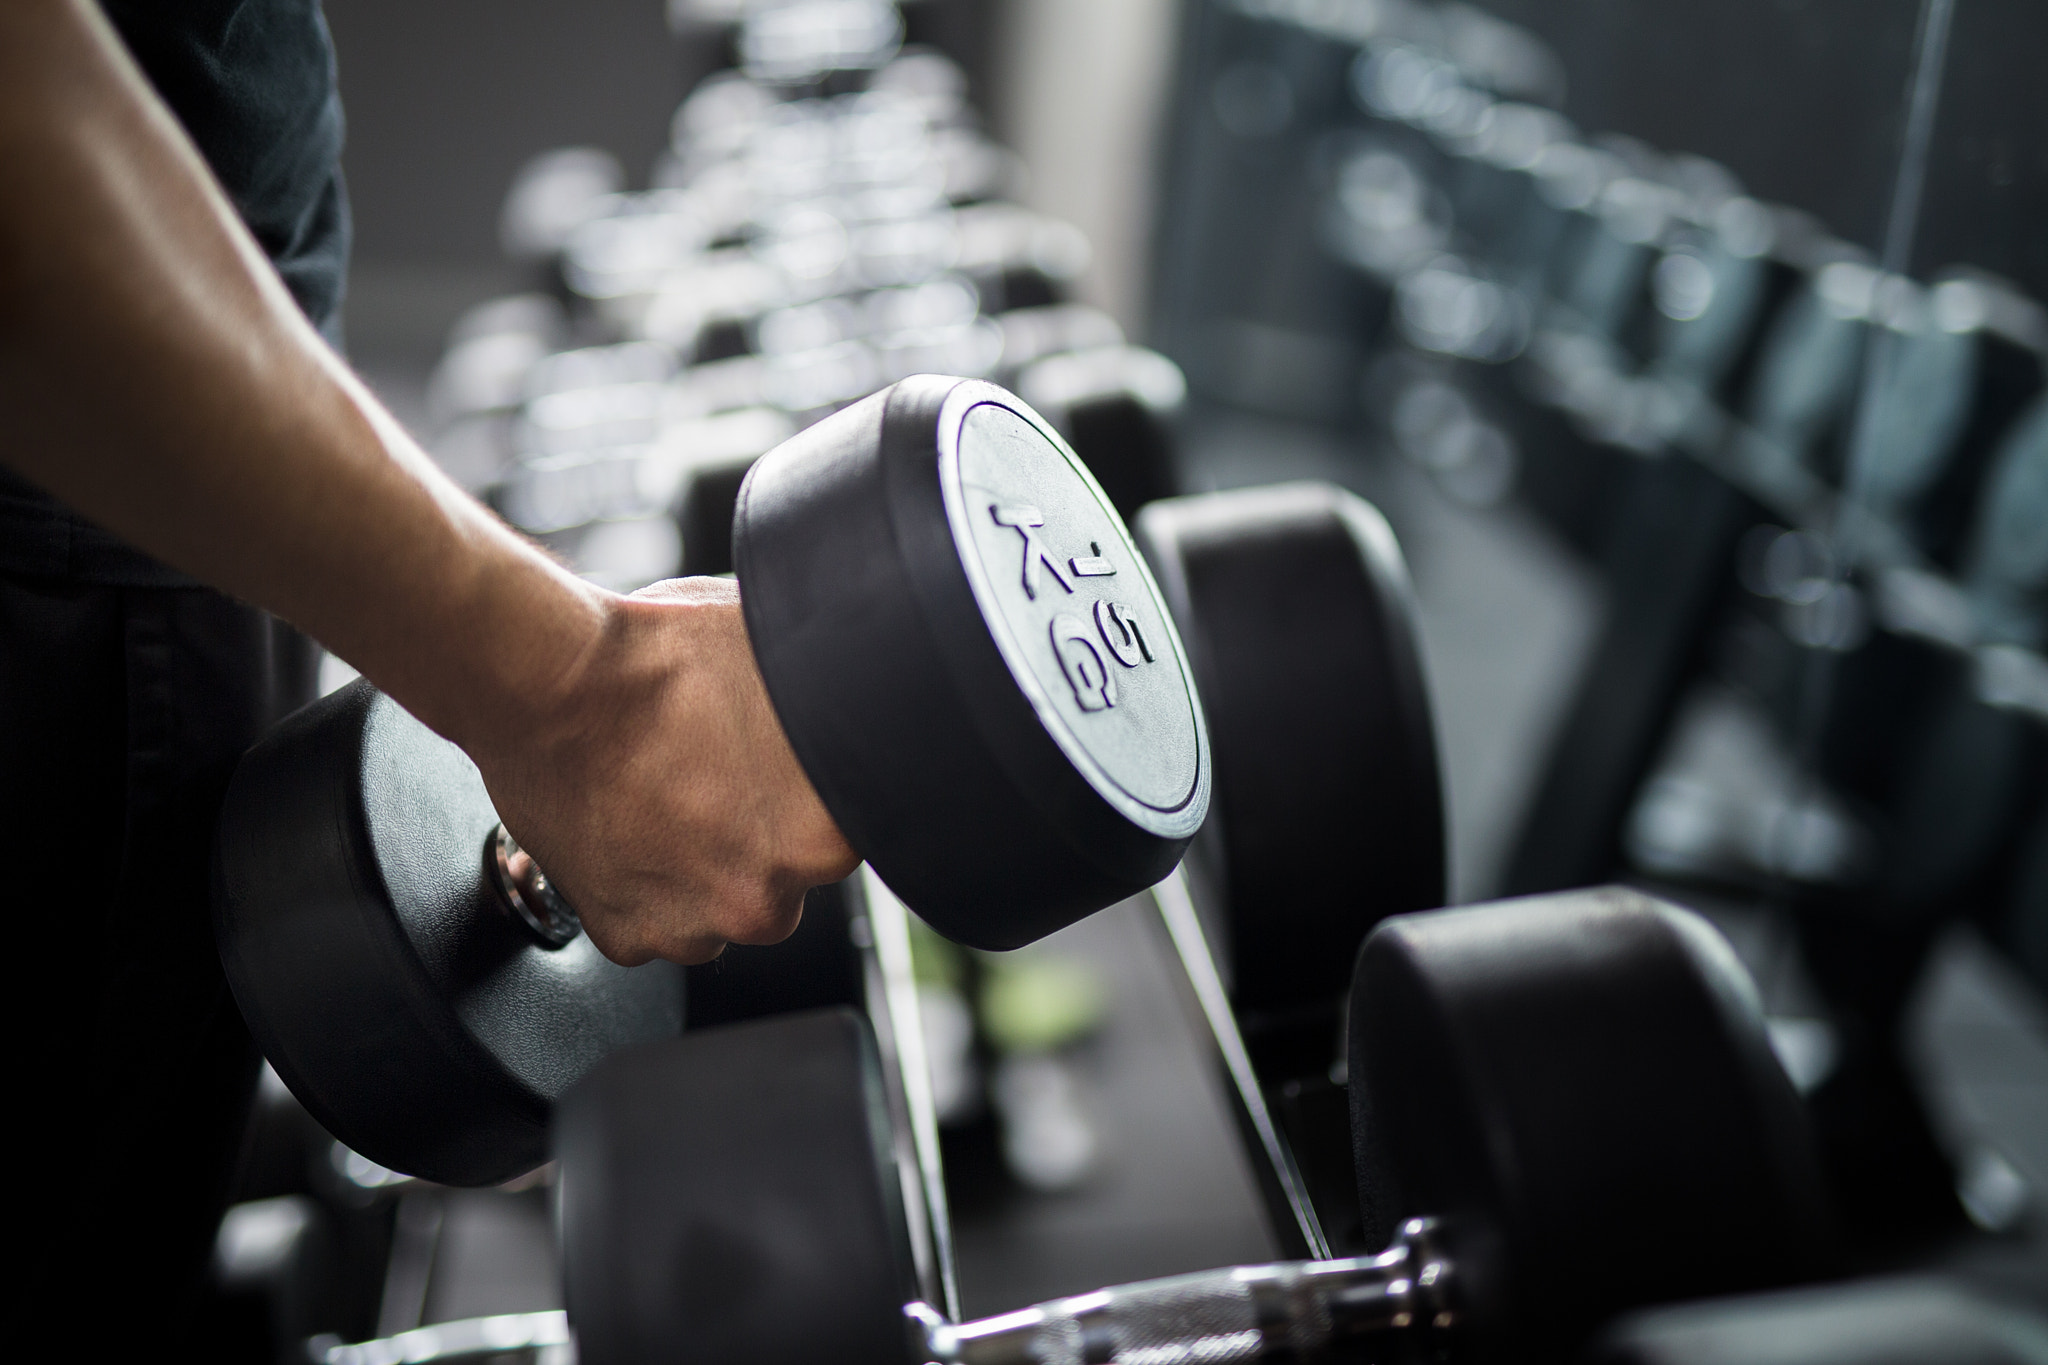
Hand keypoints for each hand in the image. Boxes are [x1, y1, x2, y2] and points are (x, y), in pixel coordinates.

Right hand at [466, 577, 858, 966]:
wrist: (549, 681)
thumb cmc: (659, 658)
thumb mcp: (777, 652)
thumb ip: (823, 698)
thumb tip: (842, 689)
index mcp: (827, 833)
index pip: (847, 829)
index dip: (807, 794)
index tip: (777, 771)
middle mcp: (769, 898)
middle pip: (783, 877)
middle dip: (756, 836)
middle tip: (714, 776)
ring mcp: (695, 927)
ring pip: (719, 907)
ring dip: (701, 868)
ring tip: (664, 794)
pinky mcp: (628, 937)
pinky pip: (653, 923)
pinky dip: (641, 887)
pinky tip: (628, 821)